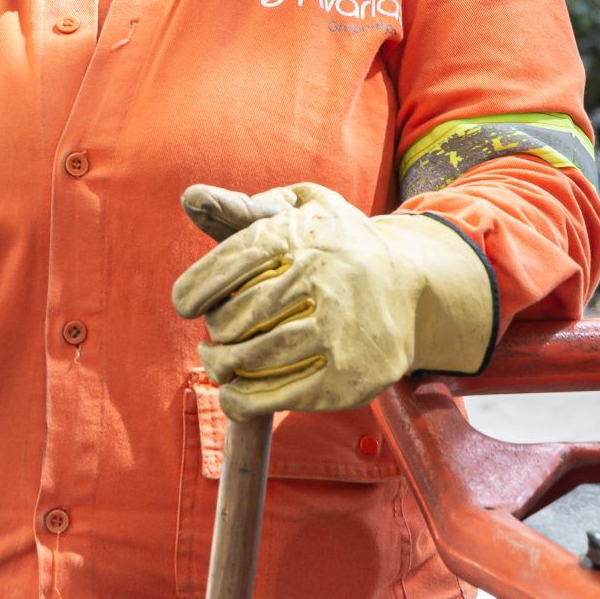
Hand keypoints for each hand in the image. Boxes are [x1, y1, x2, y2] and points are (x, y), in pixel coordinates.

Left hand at [170, 182, 493, 419]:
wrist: (415, 287)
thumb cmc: (343, 247)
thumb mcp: (313, 206)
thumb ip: (256, 202)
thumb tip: (190, 197)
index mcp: (309, 234)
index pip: (235, 260)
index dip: (198, 286)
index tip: (185, 303)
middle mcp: (325, 278)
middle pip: (238, 315)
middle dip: (215, 329)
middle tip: (213, 334)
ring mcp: (340, 331)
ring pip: (254, 357)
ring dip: (223, 365)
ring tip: (218, 361)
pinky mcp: (348, 378)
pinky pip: (277, 396)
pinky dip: (243, 400)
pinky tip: (233, 394)